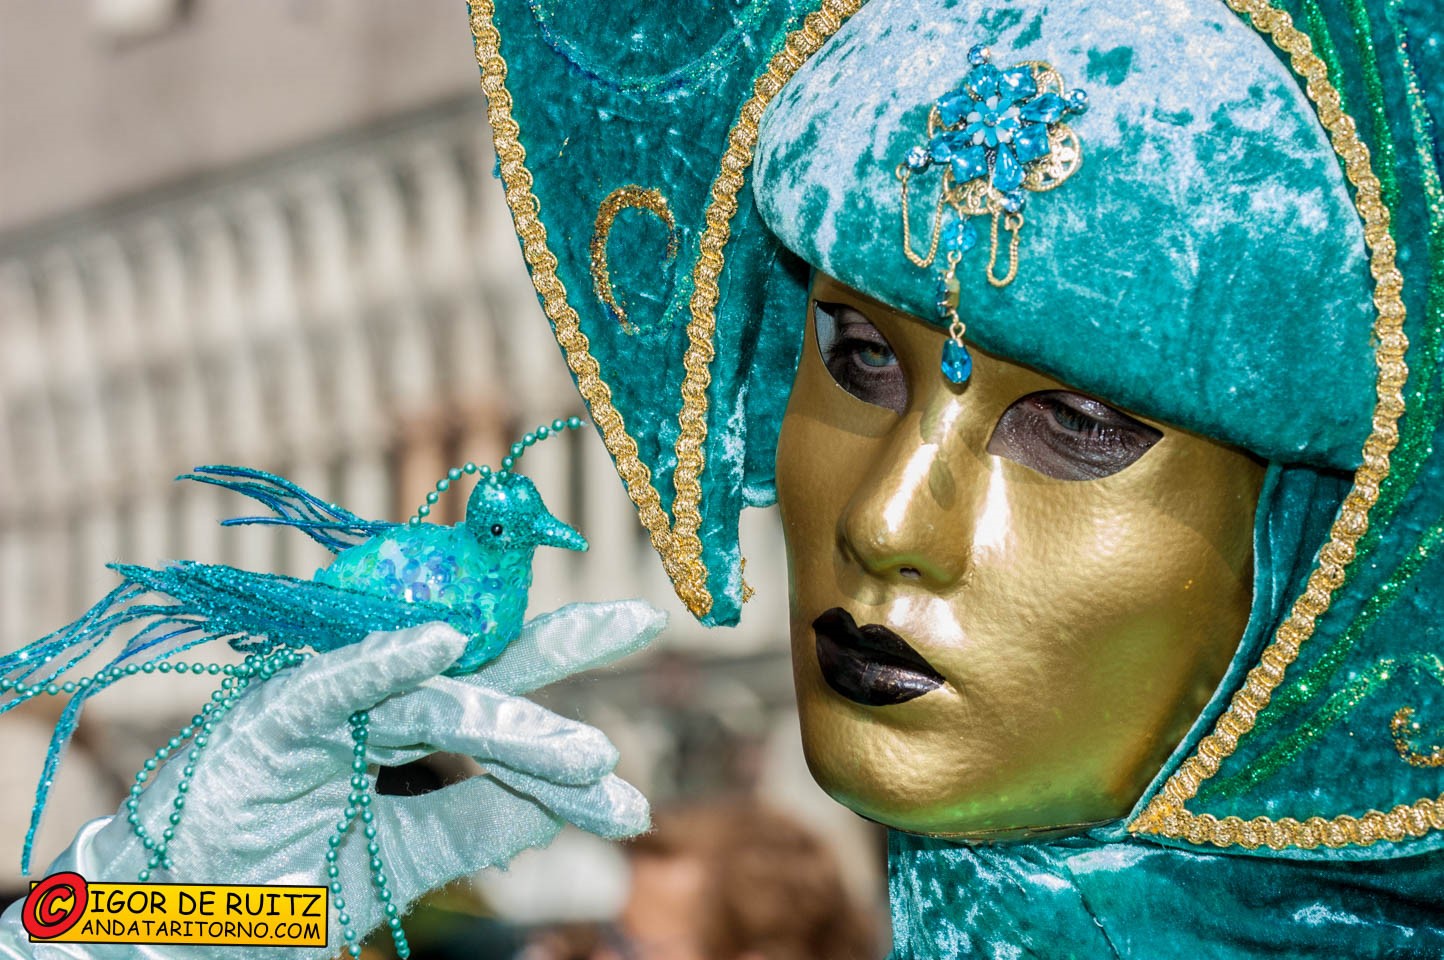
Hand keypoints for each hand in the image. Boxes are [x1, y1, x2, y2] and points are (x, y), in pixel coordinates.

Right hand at [1, 600, 664, 958]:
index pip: (493, 698)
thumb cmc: (281, 885)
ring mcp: (320, 704)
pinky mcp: (266, 718)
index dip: (563, 694)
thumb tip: (565, 800)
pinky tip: (440, 643)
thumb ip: (478, 820)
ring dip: (509, 722)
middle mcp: (367, 701)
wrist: (176, 930)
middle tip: (639, 625)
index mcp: (397, 726)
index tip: (638, 699)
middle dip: (560, 648)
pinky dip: (382, 664)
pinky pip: (332, 685)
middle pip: (476, 670)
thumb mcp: (403, 855)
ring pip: (429, 696)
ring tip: (585, 758)